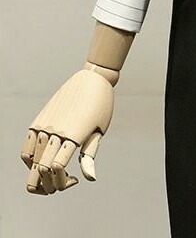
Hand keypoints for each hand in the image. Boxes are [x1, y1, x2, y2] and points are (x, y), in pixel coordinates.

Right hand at [20, 69, 113, 194]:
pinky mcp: (40, 119)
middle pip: (42, 167)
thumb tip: (89, 179)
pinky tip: (41, 163)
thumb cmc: (101, 105)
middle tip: (60, 184)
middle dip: (49, 185)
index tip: (74, 180)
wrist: (92, 79)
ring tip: (53, 175)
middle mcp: (57, 129)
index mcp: (75, 134)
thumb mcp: (100, 130)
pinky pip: (27, 146)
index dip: (62, 182)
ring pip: (33, 159)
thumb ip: (90, 155)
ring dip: (39, 175)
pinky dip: (29, 160)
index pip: (58, 167)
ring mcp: (46, 124)